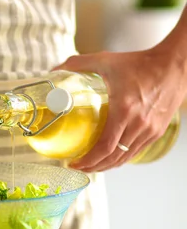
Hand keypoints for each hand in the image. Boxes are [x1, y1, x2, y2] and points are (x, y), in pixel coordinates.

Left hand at [54, 46, 185, 171]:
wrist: (174, 64)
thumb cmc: (141, 63)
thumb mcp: (106, 60)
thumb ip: (78, 64)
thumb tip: (54, 70)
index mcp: (125, 110)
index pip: (105, 147)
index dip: (88, 160)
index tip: (74, 163)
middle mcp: (139, 124)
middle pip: (113, 158)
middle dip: (93, 167)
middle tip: (78, 167)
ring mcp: (150, 130)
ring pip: (125, 158)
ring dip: (106, 165)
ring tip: (91, 165)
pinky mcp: (157, 131)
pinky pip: (135, 151)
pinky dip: (121, 157)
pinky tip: (110, 156)